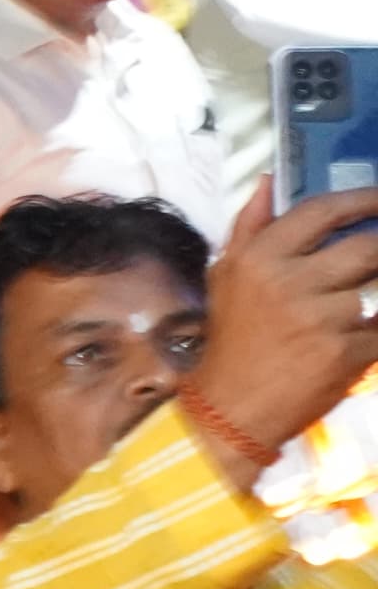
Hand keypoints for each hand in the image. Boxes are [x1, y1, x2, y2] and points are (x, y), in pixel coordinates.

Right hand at [185, 182, 377, 468]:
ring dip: (371, 300)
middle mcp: (288, 281)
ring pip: (375, 291)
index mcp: (259, 258)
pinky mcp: (347, 351)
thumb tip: (267, 181)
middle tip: (377, 256)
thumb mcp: (225, 276)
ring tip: (348, 313)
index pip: (322, 212)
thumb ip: (249, 227)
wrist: (231, 407)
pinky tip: (358, 337)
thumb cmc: (231, 338)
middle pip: (365, 247)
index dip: (362, 200)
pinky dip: (374, 331)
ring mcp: (320, 317)